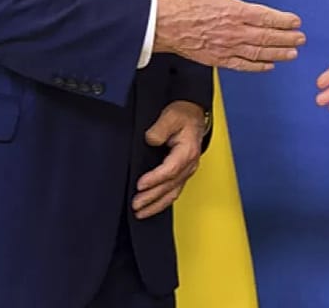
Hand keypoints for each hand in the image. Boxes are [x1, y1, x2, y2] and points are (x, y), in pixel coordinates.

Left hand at [133, 101, 206, 218]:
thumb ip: (160, 128)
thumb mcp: (171, 116)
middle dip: (152, 197)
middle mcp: (189, 164)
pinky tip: (152, 207)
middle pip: (170, 186)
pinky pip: (173, 191)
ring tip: (141, 212)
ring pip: (173, 193)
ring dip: (156, 204)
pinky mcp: (182, 174)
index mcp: (187, 151)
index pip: (171, 169)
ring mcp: (187, 171)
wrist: (193, 115)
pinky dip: (162, 202)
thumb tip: (151, 140)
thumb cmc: (183, 116)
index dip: (155, 179)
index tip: (140, 185)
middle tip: (136, 204)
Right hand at [155, 0, 304, 71]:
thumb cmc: (184, 2)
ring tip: (292, 54)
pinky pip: (242, 65)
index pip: (266, 17)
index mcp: (234, 11)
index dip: (283, 21)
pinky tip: (268, 65)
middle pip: (266, 37)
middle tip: (301, 39)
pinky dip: (257, 66)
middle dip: (286, 38)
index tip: (296, 22)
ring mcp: (227, 47)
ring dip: (278, 53)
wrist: (163, 25)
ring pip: (258, 53)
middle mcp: (234, 32)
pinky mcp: (218, 59)